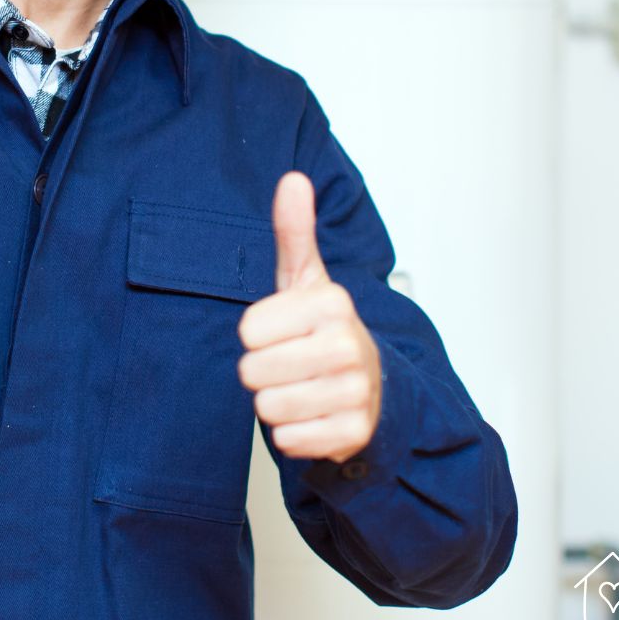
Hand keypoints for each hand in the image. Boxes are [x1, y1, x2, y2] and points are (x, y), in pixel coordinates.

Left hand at [237, 171, 381, 461]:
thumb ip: (293, 231)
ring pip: (268, 407)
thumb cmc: (322, 328)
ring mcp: (354, 392)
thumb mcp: (305, 278)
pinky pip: (289, 440)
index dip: (255, 333)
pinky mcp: (353, 434)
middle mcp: (348, 345)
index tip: (281, 329)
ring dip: (275, 402)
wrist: (370, 386)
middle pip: (253, 371)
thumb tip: (292, 179)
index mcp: (332, 303)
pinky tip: (313, 414)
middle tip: (289, 362)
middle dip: (262, 371)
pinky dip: (293, 433)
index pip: (248, 328)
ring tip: (299, 386)